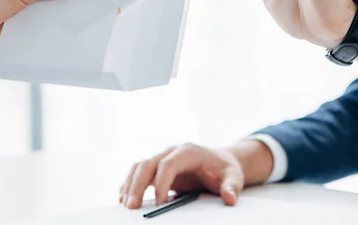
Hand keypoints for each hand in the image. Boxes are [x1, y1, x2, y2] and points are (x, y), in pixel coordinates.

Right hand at [119, 144, 243, 208]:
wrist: (221, 161)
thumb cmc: (225, 169)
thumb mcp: (233, 176)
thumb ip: (232, 186)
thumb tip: (230, 198)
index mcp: (188, 151)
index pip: (168, 164)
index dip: (162, 183)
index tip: (160, 204)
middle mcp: (172, 152)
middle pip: (148, 163)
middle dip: (138, 184)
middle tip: (132, 206)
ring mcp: (163, 158)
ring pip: (139, 167)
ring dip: (130, 184)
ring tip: (125, 205)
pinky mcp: (158, 168)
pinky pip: (139, 173)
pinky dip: (130, 184)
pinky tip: (124, 198)